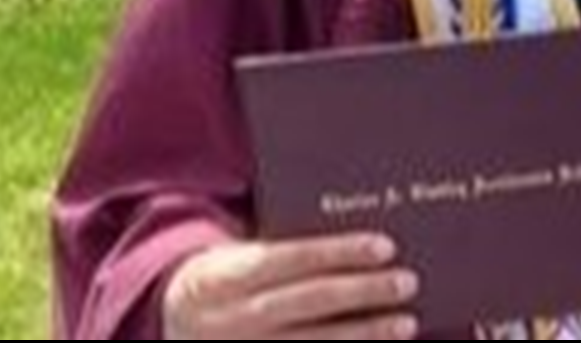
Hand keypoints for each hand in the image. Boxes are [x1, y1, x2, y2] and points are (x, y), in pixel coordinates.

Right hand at [162, 232, 417, 339]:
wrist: (173, 327)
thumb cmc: (234, 282)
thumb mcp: (242, 261)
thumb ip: (292, 255)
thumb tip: (367, 250)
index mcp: (222, 278)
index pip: (288, 258)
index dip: (337, 251)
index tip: (386, 246)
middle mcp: (227, 321)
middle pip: (304, 302)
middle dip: (361, 292)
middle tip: (407, 282)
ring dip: (362, 335)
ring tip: (405, 322)